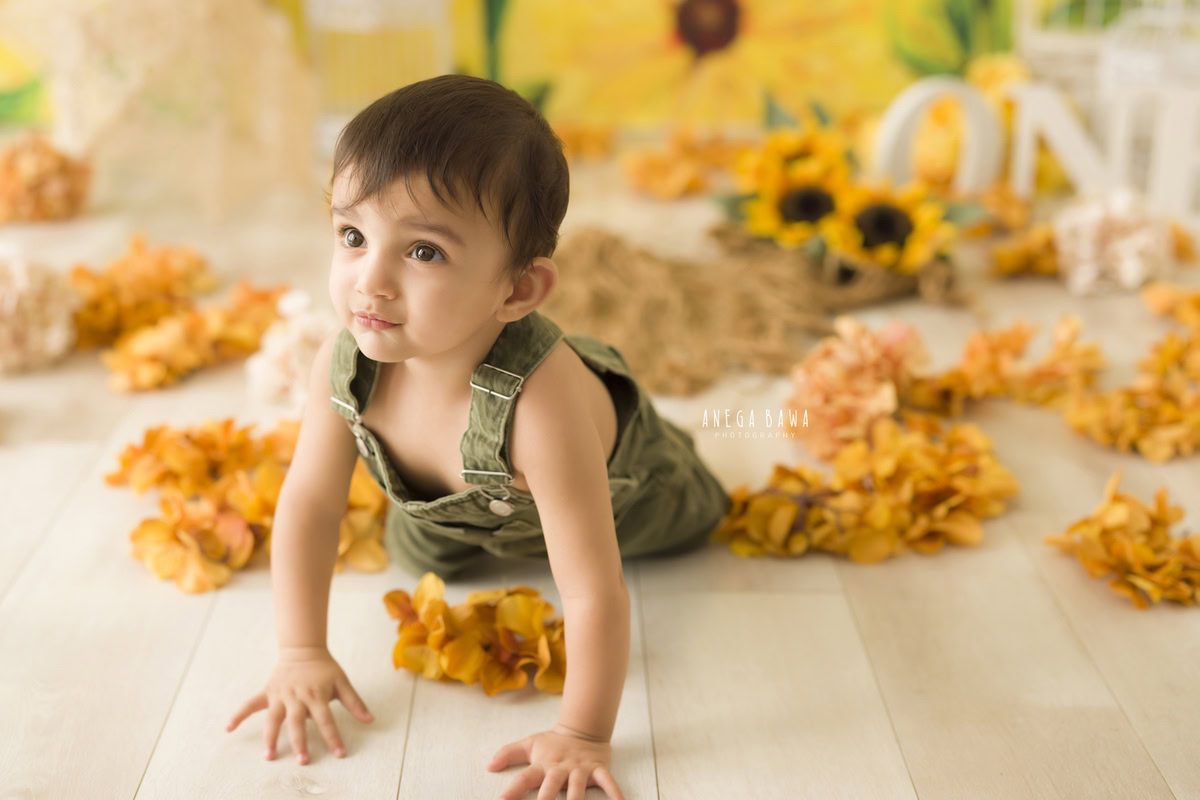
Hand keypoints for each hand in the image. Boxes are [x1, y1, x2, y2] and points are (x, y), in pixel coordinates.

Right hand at [225, 645, 374, 763]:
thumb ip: (354, 702)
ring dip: (270, 737)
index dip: (334, 737)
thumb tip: (370, 719)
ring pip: (273, 718)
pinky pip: (250, 704)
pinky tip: (228, 728)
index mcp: (316, 695)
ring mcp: (280, 695)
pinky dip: (238, 715)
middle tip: (303, 761)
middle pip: (297, 723)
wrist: (303, 649)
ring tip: (269, 756)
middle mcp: (297, 697)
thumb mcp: (342, 682)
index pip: (326, 720)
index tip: (339, 753)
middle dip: (300, 743)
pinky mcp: (267, 692)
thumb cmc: (325, 668)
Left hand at [487, 725, 625, 799]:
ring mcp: (580, 769)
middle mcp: (561, 768)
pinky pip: (608, 782)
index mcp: (543, 764)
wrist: (583, 729)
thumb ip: (508, 753)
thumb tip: (488, 765)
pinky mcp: (598, 769)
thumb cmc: (554, 743)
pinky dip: (615, 792)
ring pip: (578, 788)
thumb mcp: (530, 744)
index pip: (525, 778)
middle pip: (551, 787)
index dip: (513, 790)